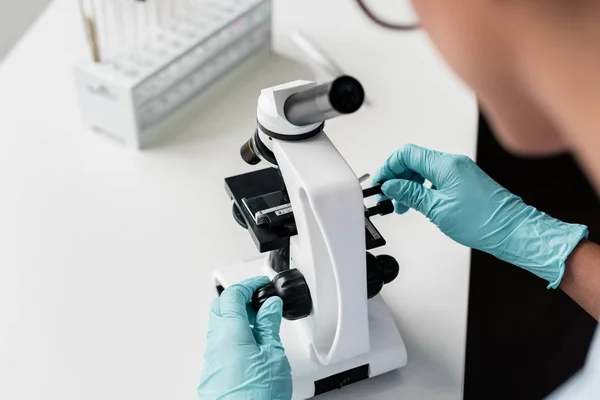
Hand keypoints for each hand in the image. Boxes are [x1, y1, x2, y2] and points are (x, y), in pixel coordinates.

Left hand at [198, 277, 291, 399]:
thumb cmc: (256, 396)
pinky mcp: (213, 372)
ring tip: (260, 322)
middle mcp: (215, 342)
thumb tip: (269, 306)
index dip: (248, 285)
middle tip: (259, 300)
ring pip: (218, 325)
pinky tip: (251, 343)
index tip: (261, 284)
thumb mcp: (273, 354)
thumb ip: (269, 325)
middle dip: (239, 298)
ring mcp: (211, 358)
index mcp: (229, 331)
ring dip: (236, 317)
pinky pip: (219, 343)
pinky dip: (233, 334)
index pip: (233, 295)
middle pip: (220, 307)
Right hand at [373, 144, 587, 287]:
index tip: (381, 182)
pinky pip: (436, 178)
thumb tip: (391, 186)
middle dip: (398, 177)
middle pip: (414, 160)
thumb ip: (410, 194)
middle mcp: (453, 163)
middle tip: (389, 197)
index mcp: (445, 165)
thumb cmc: (483, 221)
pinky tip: (420, 204)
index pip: (407, 154)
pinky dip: (423, 188)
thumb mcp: (437, 209)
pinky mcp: (465, 180)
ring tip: (403, 206)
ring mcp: (460, 171)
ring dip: (409, 185)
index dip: (389, 167)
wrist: (512, 231)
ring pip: (424, 170)